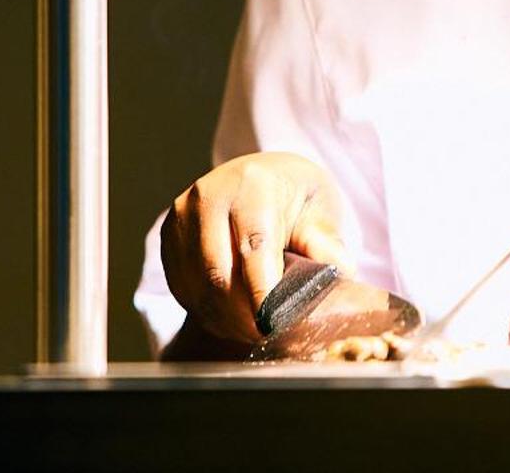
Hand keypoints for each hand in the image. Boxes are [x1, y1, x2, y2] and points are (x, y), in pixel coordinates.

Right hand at [160, 151, 354, 344]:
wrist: (260, 175)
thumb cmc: (293, 196)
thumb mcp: (319, 211)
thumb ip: (326, 244)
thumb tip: (340, 274)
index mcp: (253, 184)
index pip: (254, 246)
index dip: (261, 291)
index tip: (272, 323)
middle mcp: (210, 195)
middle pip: (219, 272)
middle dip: (242, 312)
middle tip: (265, 334)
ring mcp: (183, 215)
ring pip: (197, 285)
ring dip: (223, 317)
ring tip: (250, 330)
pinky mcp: (168, 236)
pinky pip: (181, 286)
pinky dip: (205, 310)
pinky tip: (228, 317)